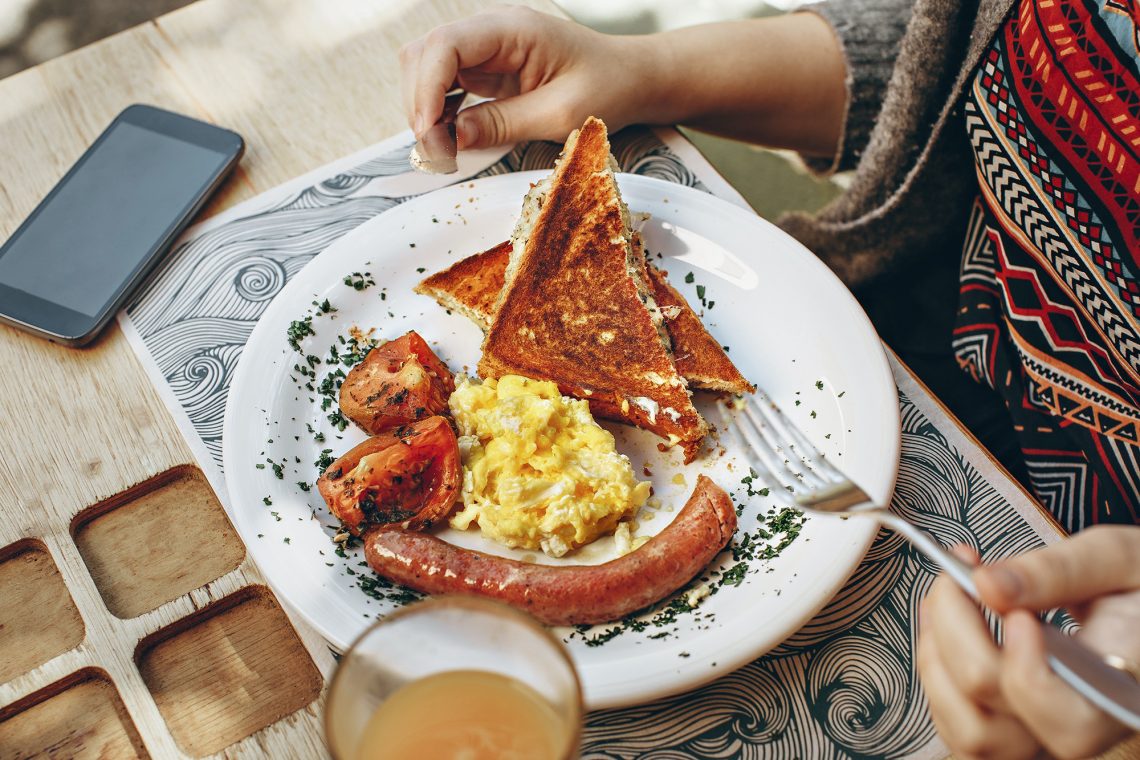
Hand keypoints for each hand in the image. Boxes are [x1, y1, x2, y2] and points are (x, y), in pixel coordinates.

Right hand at [399, 7, 847, 155]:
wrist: (634, 79)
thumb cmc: (609, 88)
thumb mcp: (561, 113)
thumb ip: (505, 123)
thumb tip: (453, 137)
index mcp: (512, 29)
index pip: (445, 47)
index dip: (427, 90)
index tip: (431, 135)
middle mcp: (491, 33)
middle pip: (424, 56)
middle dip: (420, 105)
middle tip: (438, 155)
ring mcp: (486, 52)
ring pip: (427, 71)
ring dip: (426, 111)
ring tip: (444, 153)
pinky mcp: (487, 73)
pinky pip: (446, 88)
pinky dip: (441, 115)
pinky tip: (453, 142)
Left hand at [917, 526, 1139, 758]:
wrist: (1138, 601)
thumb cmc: (1137, 584)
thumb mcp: (1114, 557)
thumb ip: (1056, 572)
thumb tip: (987, 584)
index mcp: (1120, 691)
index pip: (1069, 725)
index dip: (1025, 672)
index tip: (1012, 609)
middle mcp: (1080, 728)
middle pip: (995, 724)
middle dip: (956, 637)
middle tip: (957, 574)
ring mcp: (1042, 731)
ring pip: (969, 734)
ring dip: (937, 660)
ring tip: (948, 597)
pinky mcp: (1013, 723)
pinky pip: (959, 724)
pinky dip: (937, 672)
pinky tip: (944, 623)